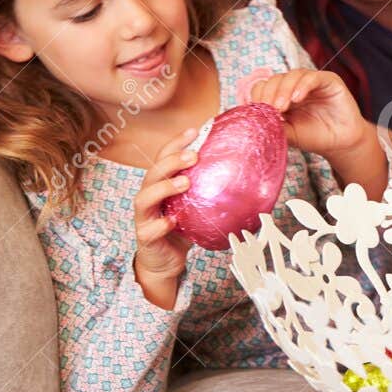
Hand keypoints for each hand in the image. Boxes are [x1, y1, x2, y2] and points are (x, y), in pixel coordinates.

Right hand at [131, 127, 196, 308]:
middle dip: (172, 161)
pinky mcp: (145, 237)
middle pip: (153, 172)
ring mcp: (144, 217)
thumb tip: (247, 172)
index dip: (177, 142)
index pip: (164, 157)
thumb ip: (210, 189)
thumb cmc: (182, 227)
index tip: (195, 129)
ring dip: (164, 187)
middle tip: (194, 155)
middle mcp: (149, 196)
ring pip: (145, 198)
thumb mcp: (197, 205)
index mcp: (160, 184)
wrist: (165, 261)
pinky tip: (172, 221)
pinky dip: (159, 224)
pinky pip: (148, 230)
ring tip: (185, 183)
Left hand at [249, 68, 386, 197]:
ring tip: (282, 107)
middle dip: (270, 94)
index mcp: (282, 96)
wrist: (340, 143)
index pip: (264, 87)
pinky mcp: (328, 80)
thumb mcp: (288, 134)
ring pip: (292, 75)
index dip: (259, 96)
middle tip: (270, 110)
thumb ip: (272, 126)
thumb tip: (253, 122)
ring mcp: (311, 81)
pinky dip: (302, 86)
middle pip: (275, 79)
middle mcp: (295, 85)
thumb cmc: (314, 137)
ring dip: (284, 89)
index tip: (257, 112)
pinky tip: (297, 98)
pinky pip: (312, 77)